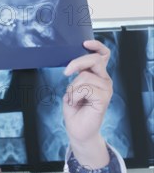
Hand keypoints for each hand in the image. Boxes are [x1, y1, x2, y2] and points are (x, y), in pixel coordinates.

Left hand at [62, 39, 111, 166]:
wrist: (77, 129)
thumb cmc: (74, 110)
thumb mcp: (72, 88)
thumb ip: (77, 76)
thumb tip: (74, 66)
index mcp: (97, 75)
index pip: (103, 55)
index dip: (96, 46)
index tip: (84, 43)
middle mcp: (104, 80)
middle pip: (94, 60)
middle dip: (77, 63)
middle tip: (66, 73)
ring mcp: (106, 89)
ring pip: (85, 76)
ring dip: (72, 88)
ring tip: (73, 99)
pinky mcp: (104, 98)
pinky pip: (85, 88)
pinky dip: (75, 95)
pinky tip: (76, 103)